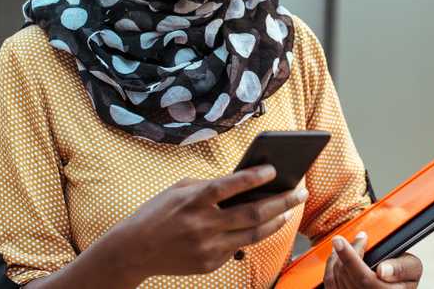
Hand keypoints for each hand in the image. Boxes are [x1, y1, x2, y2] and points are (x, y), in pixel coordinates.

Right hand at [106, 165, 307, 280]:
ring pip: (254, 234)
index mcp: (193, 201)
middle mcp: (202, 225)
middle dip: (283, 201)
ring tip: (291, 209)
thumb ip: (211, 185)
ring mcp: (207, 247)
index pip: (230, 186)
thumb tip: (247, 180)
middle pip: (253, 213)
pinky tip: (267, 223)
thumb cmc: (159, 212)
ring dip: (278, 220)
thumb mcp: (179, 190)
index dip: (254, 177)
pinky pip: (239, 247)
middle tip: (301, 191)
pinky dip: (254, 234)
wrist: (132, 251)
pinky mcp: (209, 263)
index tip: (274, 169)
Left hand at [323, 232, 422, 287]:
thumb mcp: (412, 270)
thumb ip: (402, 268)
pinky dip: (330, 268)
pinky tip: (336, 257)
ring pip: (335, 279)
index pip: (363, 278)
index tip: (340, 241)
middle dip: (346, 252)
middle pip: (346, 276)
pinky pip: (330, 284)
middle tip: (355, 238)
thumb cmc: (403, 280)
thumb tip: (383, 269)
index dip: (349, 258)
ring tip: (343, 244)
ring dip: (336, 259)